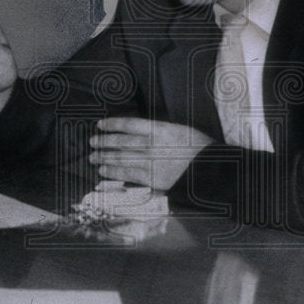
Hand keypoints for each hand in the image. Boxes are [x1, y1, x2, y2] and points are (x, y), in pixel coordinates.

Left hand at [89, 118, 213, 191]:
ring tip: (93, 157)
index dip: (112, 124)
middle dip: (104, 141)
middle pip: (120, 141)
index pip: (128, 124)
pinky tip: (103, 171)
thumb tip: (141, 132)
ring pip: (121, 157)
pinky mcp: (152, 179)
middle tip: (92, 142)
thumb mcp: (180, 131)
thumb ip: (159, 131)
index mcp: (159, 129)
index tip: (101, 124)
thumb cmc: (200, 148)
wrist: (211, 170)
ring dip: (104, 157)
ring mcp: (150, 162)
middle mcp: (151, 144)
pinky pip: (127, 174)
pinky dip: (113, 172)